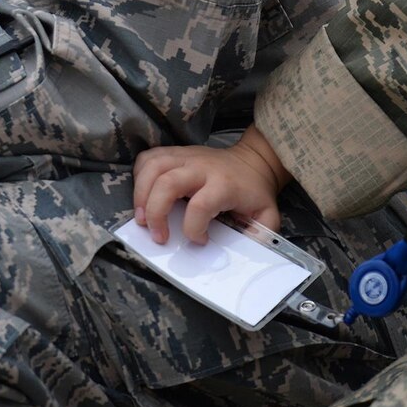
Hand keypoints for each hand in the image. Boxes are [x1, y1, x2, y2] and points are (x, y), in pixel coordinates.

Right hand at [132, 130, 288, 244]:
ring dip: (140, 194)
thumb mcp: (267, 215)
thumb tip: (248, 254)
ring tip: (141, 219)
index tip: (199, 241)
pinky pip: (149, 158)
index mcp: (224, 184)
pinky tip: (143, 196)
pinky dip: (139, 176)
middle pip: (167, 182)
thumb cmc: (255, 192)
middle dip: (155, 212)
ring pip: (153, 167)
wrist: (252, 162)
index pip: (200, 205)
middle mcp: (201, 167)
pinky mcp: (176, 152)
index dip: (193, 228)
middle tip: (157, 236)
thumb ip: (262, 235)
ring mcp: (186, 156)